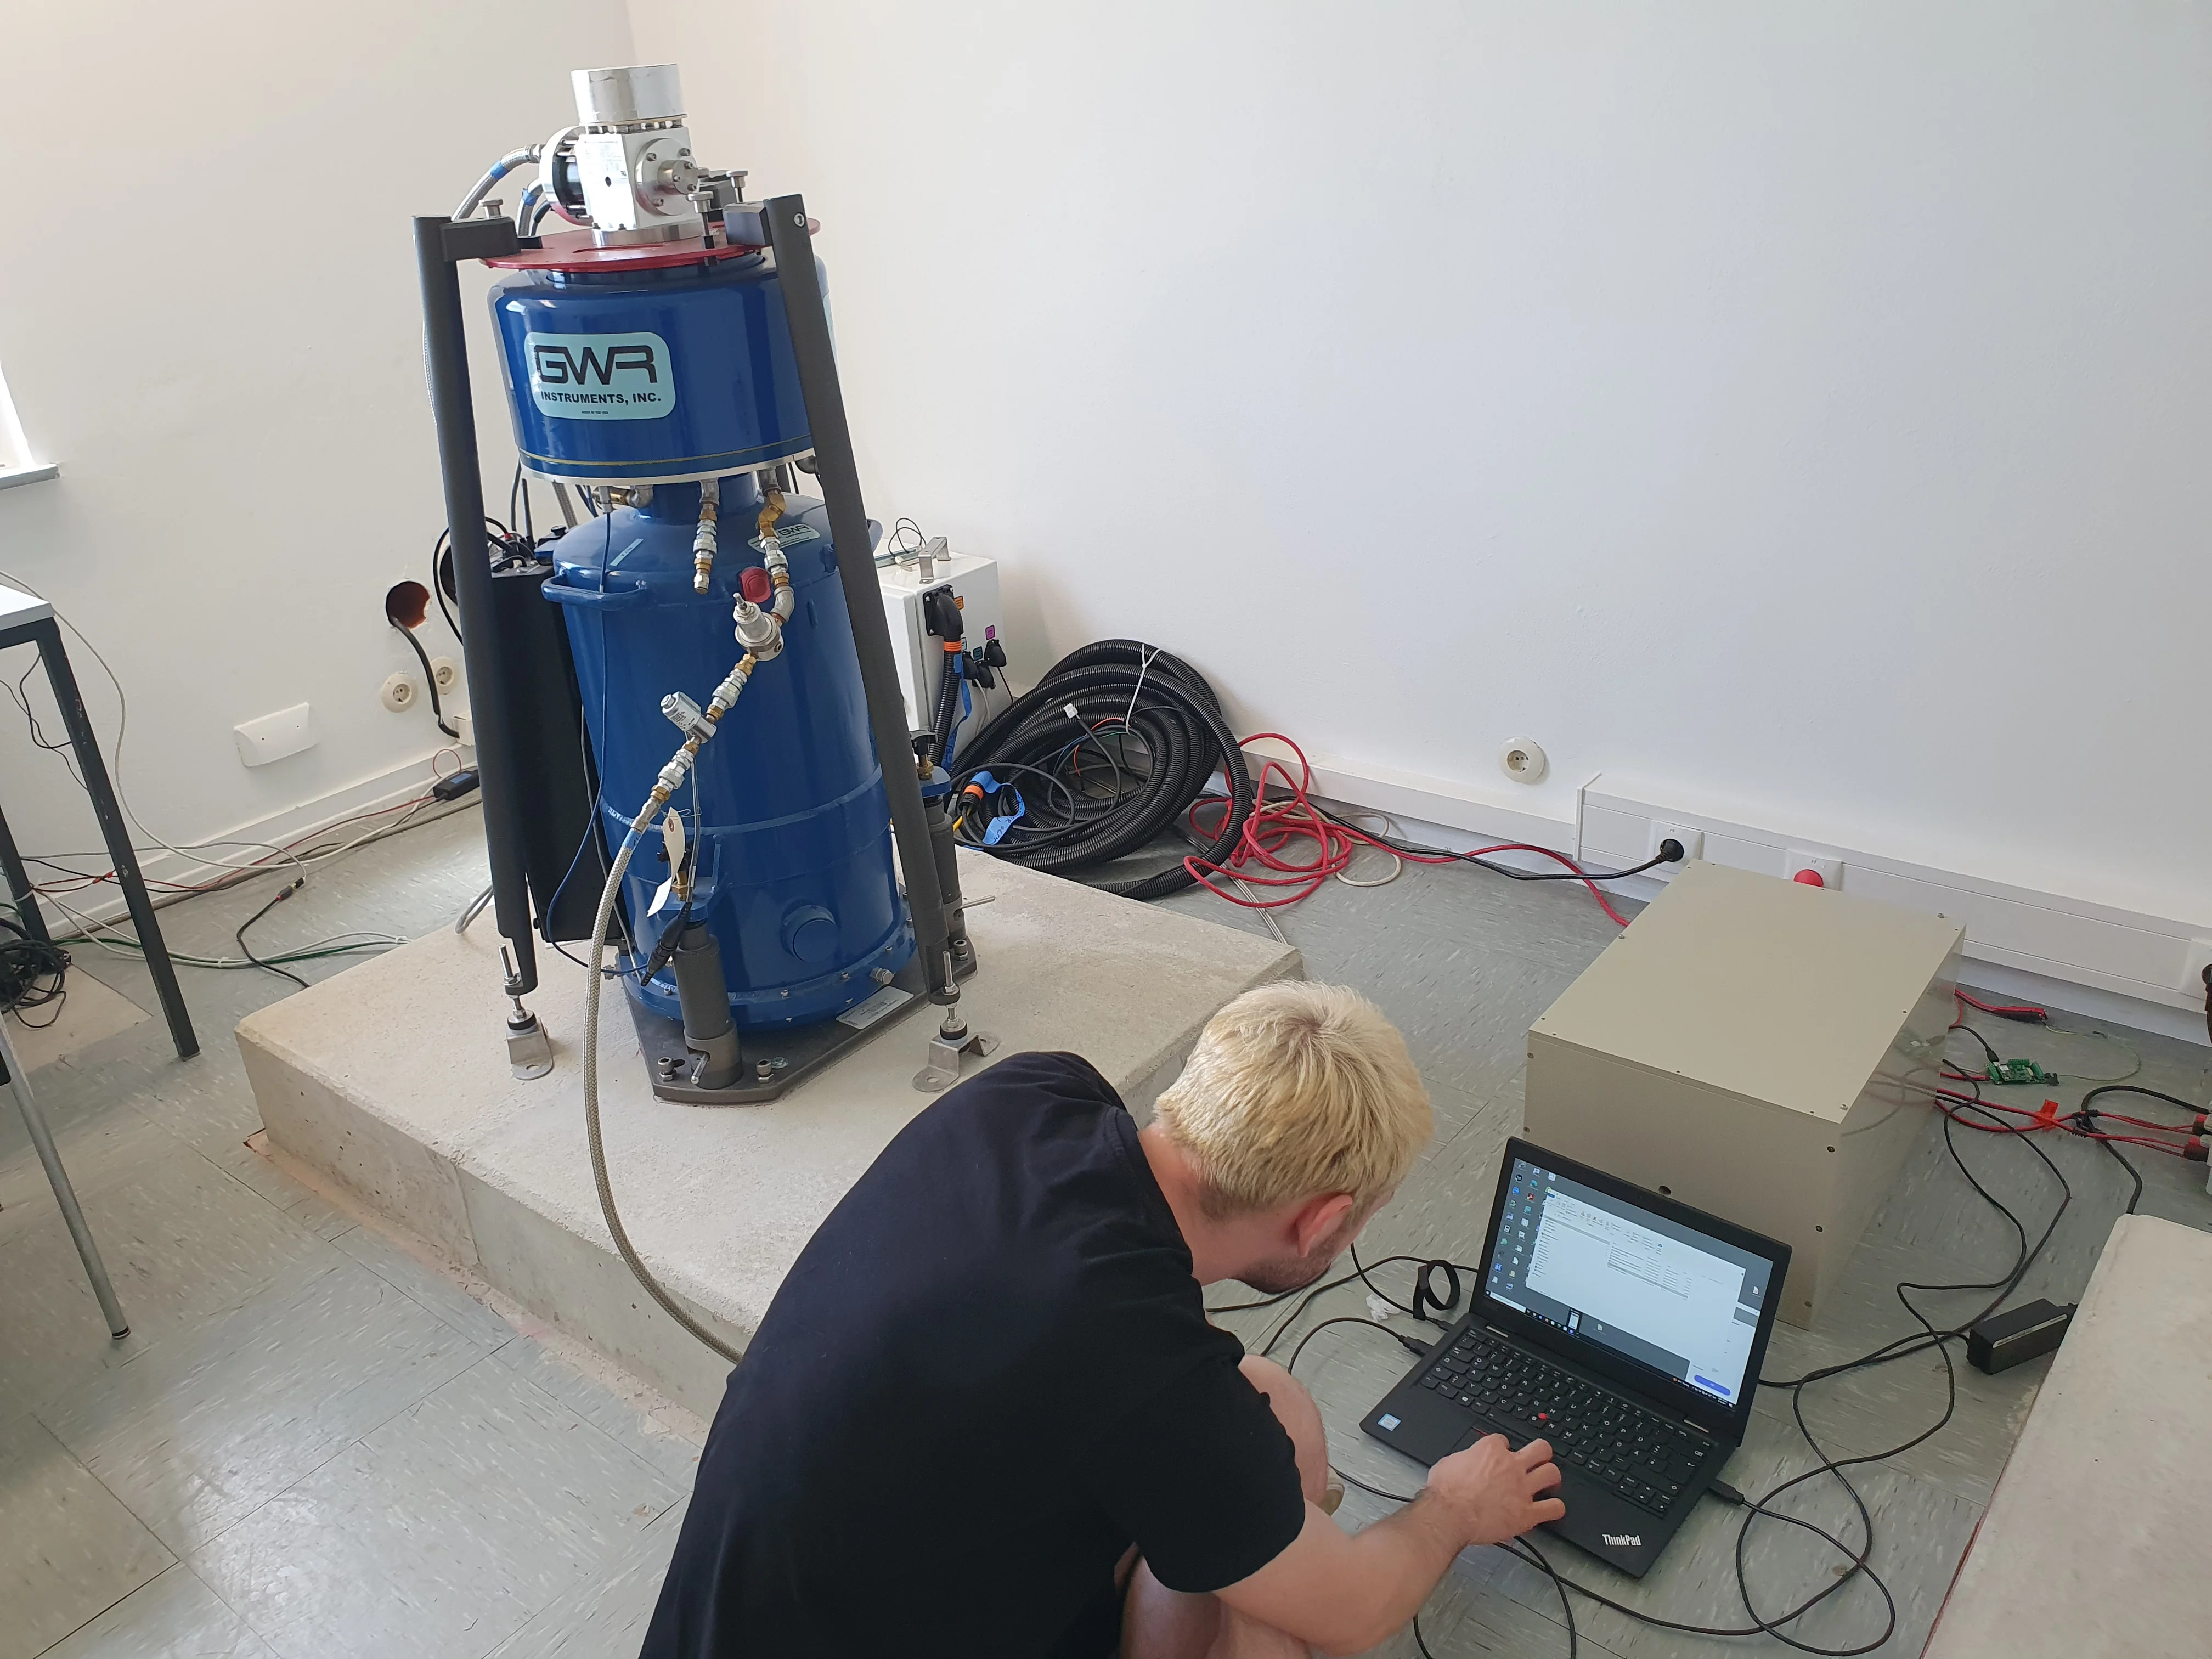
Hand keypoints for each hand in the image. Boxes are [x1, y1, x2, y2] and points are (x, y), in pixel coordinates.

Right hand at [1422, 1434, 1564, 1547]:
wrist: (1448, 1516)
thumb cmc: (1444, 1493)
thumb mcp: (1448, 1463)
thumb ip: (1463, 1459)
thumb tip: (1463, 1462)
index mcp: (1490, 1451)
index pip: (1504, 1441)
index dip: (1503, 1448)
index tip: (1501, 1455)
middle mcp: (1511, 1466)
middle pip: (1541, 1449)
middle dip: (1541, 1453)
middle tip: (1538, 1460)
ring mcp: (1522, 1489)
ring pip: (1552, 1473)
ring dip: (1551, 1477)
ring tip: (1548, 1482)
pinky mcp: (1527, 1513)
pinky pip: (1554, 1508)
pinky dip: (1555, 1508)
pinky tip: (1552, 1509)